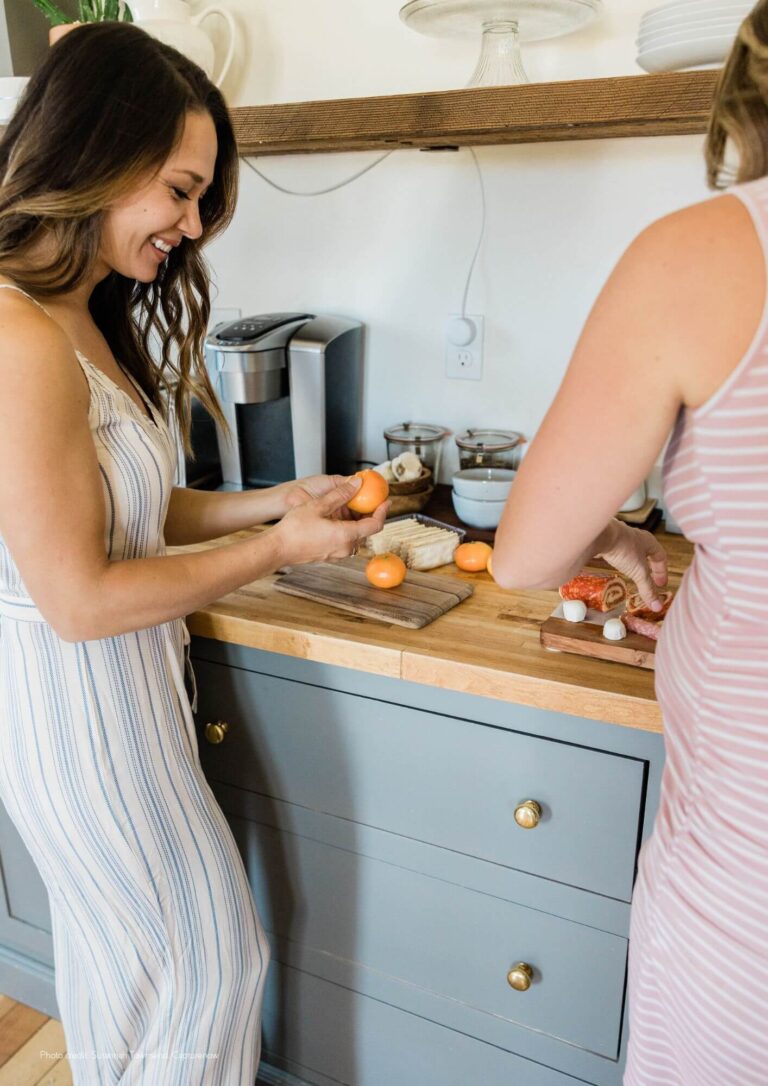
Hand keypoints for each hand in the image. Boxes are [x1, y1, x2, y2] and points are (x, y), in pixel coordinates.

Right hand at [272, 476, 387, 565]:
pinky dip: (345, 529)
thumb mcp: (318, 506)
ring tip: (347, 506)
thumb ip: (340, 494)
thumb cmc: (294, 529)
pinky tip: (334, 519)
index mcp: (347, 536)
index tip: (386, 501)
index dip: (383, 512)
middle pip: (366, 531)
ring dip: (355, 522)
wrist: (277, 549)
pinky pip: (344, 541)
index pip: (375, 525)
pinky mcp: (329, 555)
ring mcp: (337, 554)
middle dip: (368, 514)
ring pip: (354, 536)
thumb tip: (357, 484)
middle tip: (365, 499)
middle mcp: (345, 548)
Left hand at [594, 519, 667, 610]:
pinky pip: (618, 551)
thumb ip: (648, 589)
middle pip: (647, 553)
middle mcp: (636, 537)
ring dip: (635, 564)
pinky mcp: (607, 540)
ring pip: (632, 552)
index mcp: (648, 541)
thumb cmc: (624, 549)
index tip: (661, 584)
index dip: (662, 571)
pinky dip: (621, 561)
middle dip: (649, 568)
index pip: (660, 557)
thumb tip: (657, 606)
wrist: (599, 534)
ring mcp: (621, 537)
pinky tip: (616, 566)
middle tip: (649, 581)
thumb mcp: (638, 572)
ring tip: (633, 575)